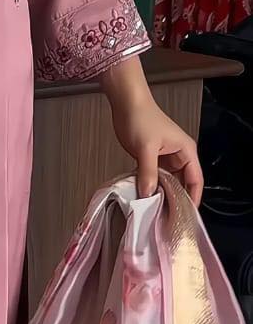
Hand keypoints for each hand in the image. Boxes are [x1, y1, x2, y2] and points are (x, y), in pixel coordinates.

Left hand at [101, 57, 203, 205]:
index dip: (193, 199)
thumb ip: (148, 172)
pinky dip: (151, 189)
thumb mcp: (146, 147)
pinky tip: (144, 200)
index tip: (186, 217)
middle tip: (166, 220)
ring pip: (168, 184)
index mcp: (186, 151)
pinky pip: (155, 179)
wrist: (127, 103)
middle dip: (176, 201)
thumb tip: (148, 195)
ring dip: (162, 196)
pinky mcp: (153, 160)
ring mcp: (166, 159)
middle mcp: (179, 156)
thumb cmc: (141, 117)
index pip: (196, 180)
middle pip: (182, 185)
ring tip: (155, 213)